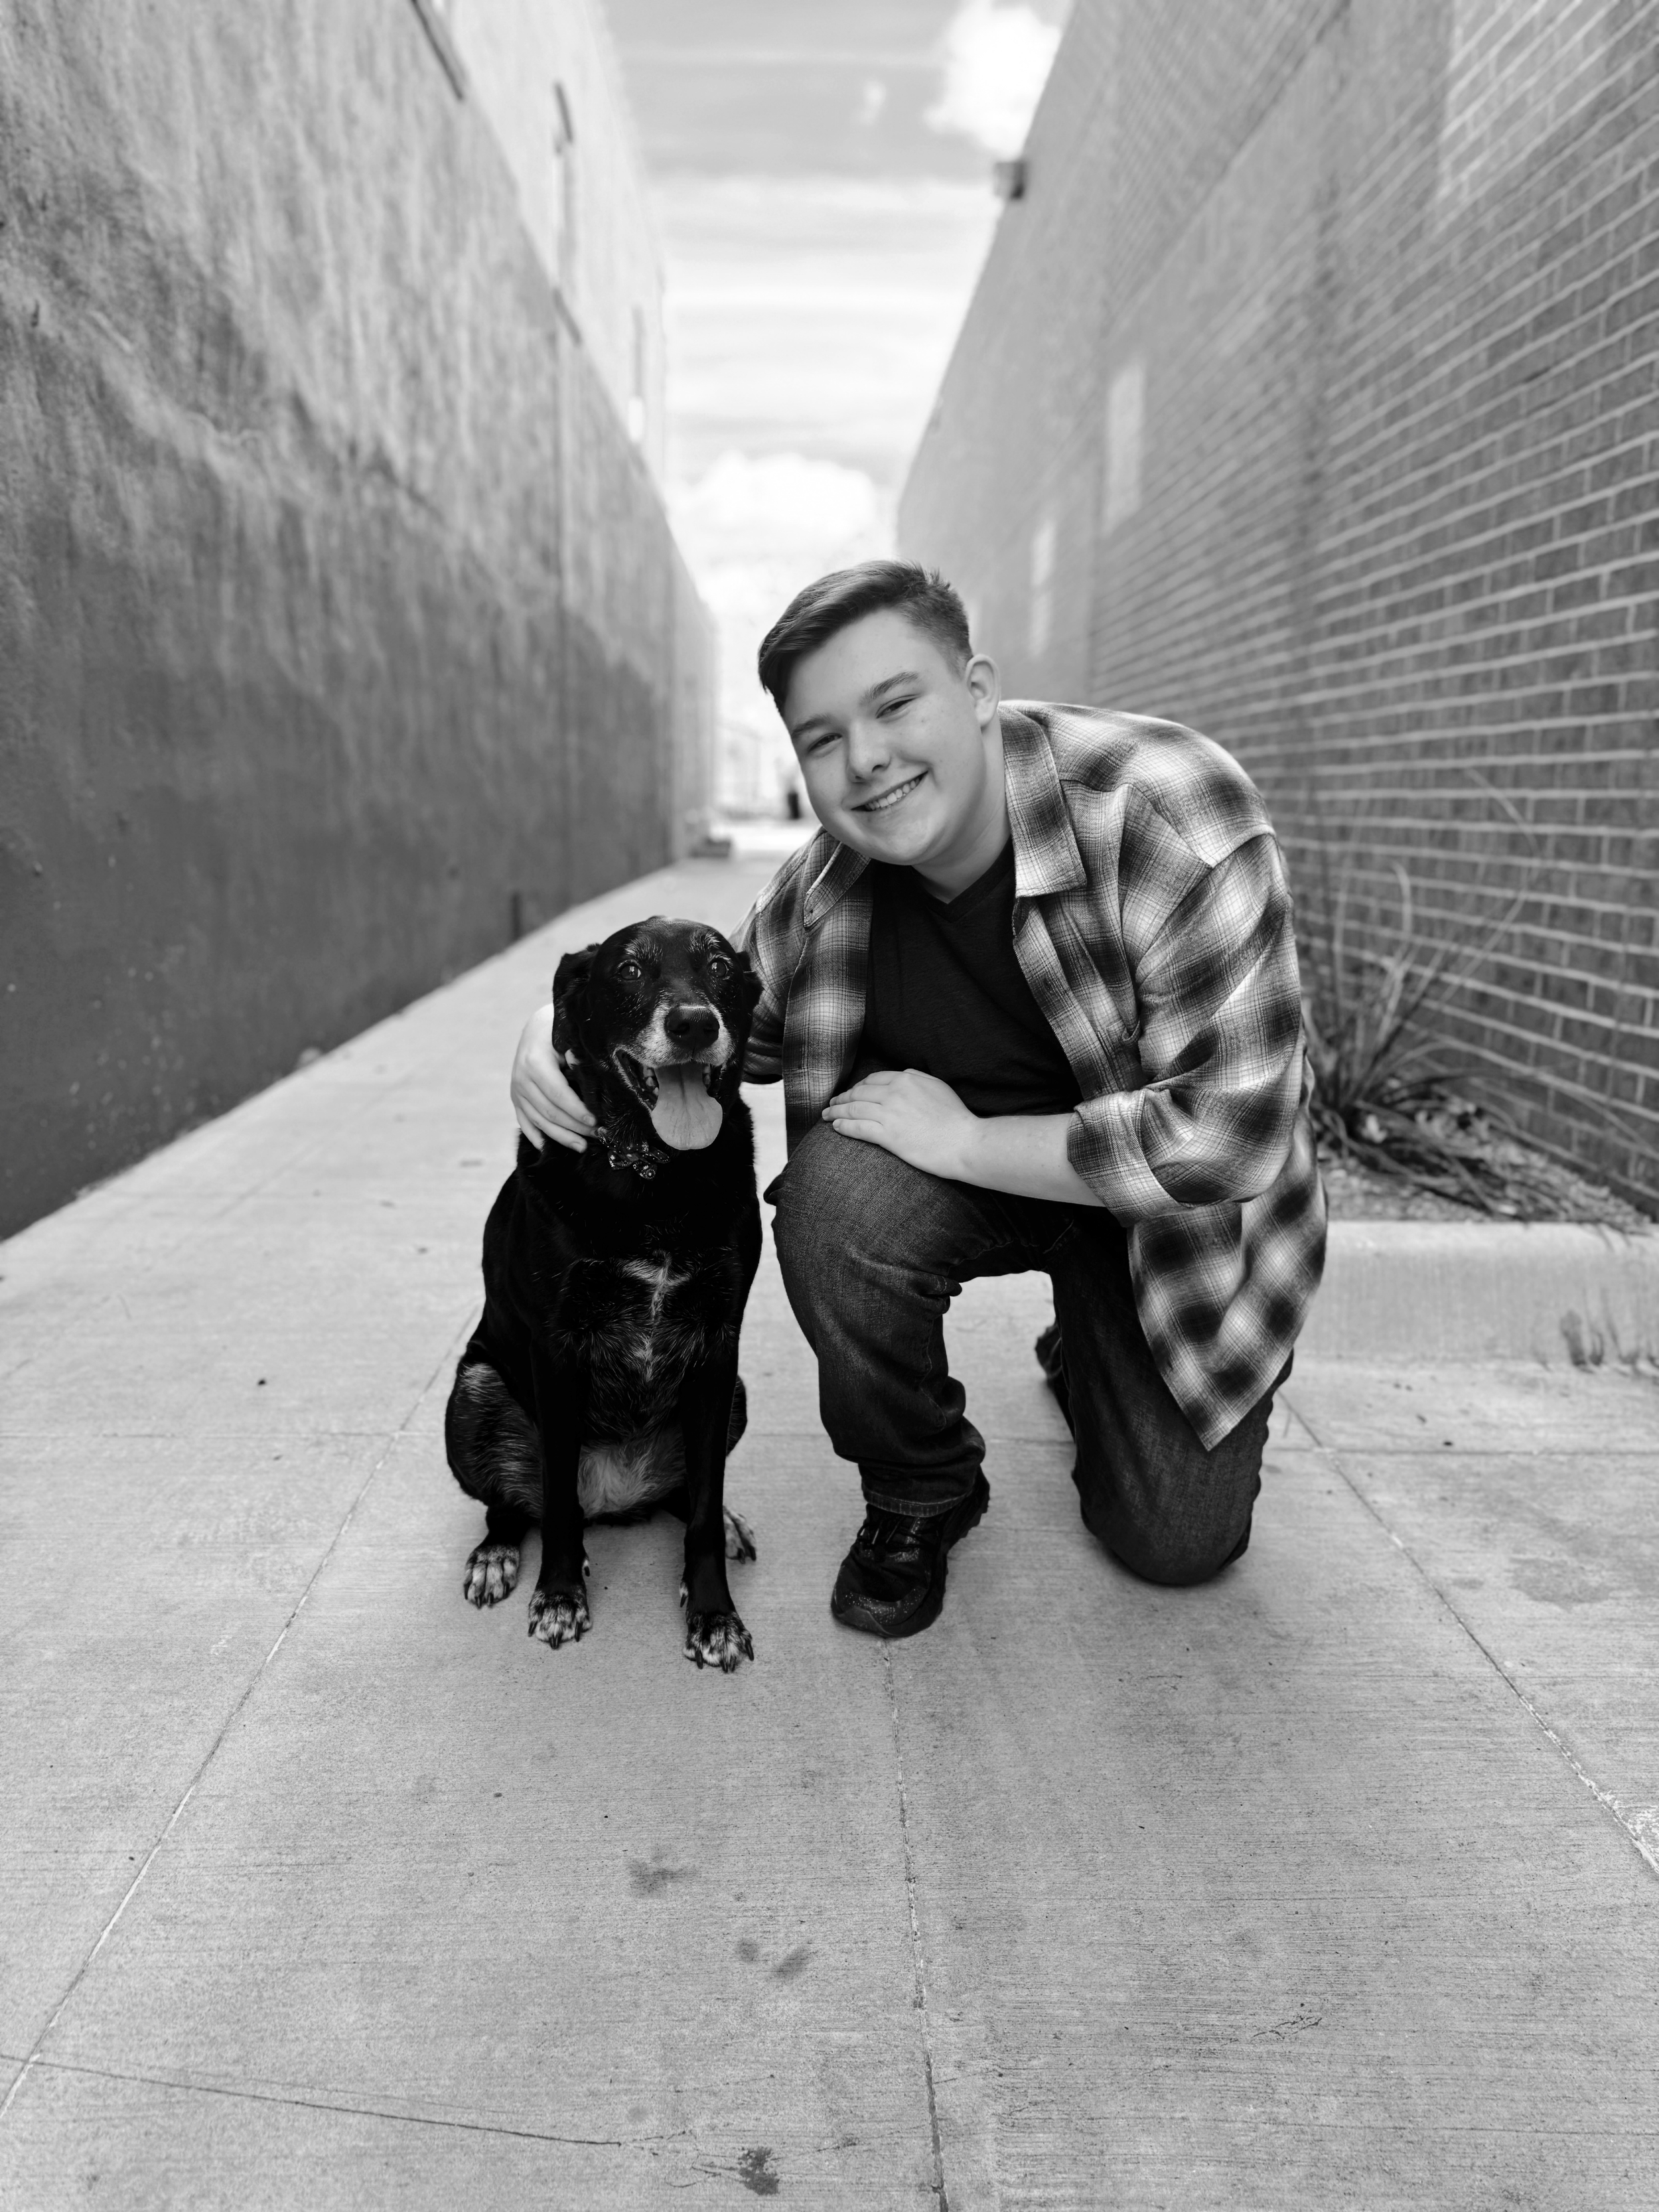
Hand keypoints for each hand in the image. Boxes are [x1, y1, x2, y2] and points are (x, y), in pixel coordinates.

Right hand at [510, 1003, 595, 1151]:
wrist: (538, 1027)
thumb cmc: (559, 1031)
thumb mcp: (570, 1037)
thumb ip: (579, 1058)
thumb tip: (589, 1078)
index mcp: (535, 1063)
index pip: (559, 1095)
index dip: (577, 1112)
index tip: (596, 1122)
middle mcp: (521, 1079)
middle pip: (550, 1112)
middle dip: (575, 1127)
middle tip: (598, 1135)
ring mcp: (516, 1090)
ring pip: (538, 1122)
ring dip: (561, 1137)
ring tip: (582, 1146)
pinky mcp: (515, 1098)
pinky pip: (525, 1123)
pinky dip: (537, 1138)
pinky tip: (550, 1149)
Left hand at [822, 1069, 978, 1180]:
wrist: (965, 1142)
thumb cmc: (956, 1118)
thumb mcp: (938, 1087)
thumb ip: (917, 1079)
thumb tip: (902, 1077)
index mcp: (907, 1079)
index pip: (873, 1079)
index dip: (858, 1086)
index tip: (851, 1093)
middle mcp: (895, 1092)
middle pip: (859, 1092)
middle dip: (842, 1098)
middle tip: (831, 1104)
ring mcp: (889, 1114)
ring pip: (853, 1109)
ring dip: (836, 1112)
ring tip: (827, 1115)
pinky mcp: (887, 1135)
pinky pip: (857, 1128)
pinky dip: (843, 1126)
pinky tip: (836, 1127)